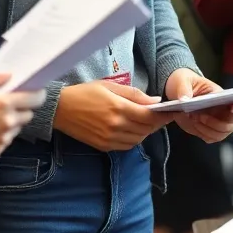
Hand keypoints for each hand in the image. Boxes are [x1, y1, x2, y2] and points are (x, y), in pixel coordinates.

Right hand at [0, 72, 45, 161]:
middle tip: (11, 104)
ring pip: (18, 128)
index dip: (38, 94)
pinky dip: (2, 135)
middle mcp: (7, 121)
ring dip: (13, 122)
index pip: (34, 99)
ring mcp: (2, 138)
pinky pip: (6, 140)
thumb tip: (10, 76)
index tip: (37, 92)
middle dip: (23, 108)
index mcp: (3, 103)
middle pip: (28, 114)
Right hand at [53, 80, 173, 150]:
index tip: (172, 111)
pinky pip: (126, 146)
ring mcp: (108, 138)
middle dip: (156, 123)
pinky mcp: (103, 146)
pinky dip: (134, 139)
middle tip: (161, 115)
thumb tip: (156, 102)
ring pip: (138, 139)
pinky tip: (133, 130)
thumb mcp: (110, 86)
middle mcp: (115, 126)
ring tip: (147, 121)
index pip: (149, 116)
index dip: (163, 115)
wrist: (60, 109)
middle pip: (146, 129)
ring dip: (146, 131)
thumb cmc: (85, 92)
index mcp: (118, 108)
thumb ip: (135, 95)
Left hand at [165, 68, 232, 143]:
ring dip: (205, 128)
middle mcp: (229, 111)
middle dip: (215, 122)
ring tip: (192, 117)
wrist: (180, 93)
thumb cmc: (186, 83)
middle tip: (199, 115)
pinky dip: (200, 132)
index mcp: (227, 95)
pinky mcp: (211, 132)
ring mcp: (221, 123)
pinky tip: (192, 122)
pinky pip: (211, 138)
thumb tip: (184, 100)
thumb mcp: (183, 80)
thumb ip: (184, 89)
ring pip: (221, 133)